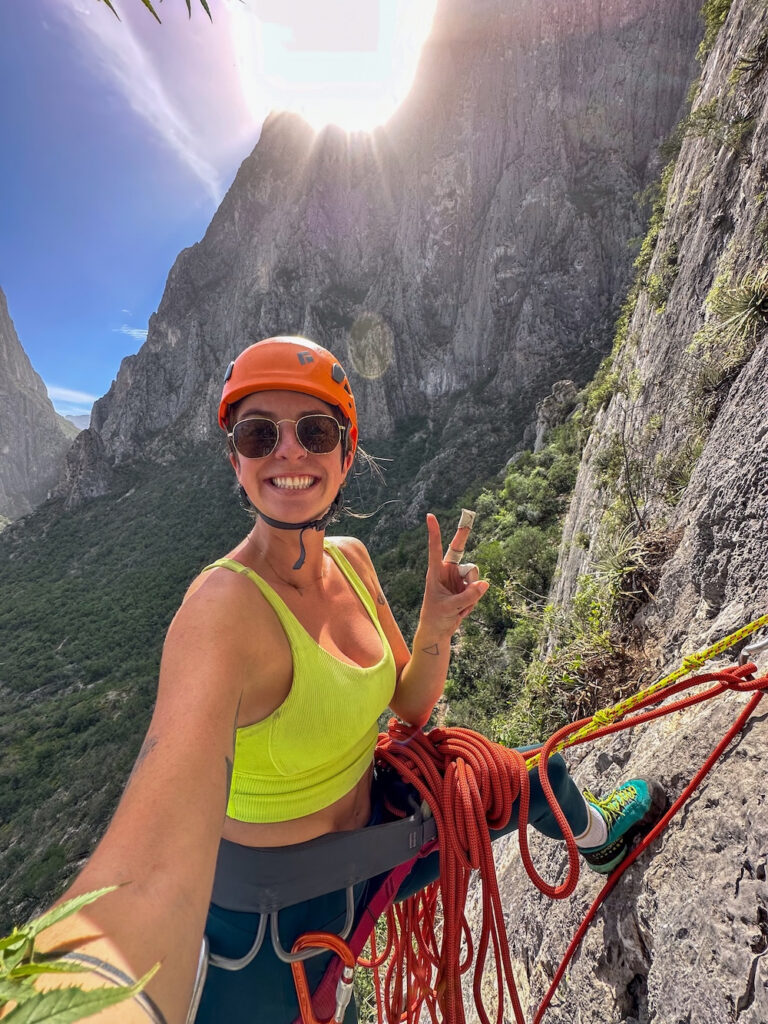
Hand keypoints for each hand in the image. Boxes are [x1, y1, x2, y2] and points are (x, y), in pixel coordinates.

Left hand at [420, 513, 488, 637]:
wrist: (438, 631)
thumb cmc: (436, 617)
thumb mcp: (450, 607)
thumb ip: (467, 596)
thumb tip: (485, 583)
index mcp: (435, 572)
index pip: (436, 549)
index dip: (434, 532)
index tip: (430, 516)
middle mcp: (447, 571)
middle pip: (462, 555)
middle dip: (465, 543)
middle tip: (469, 514)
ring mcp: (458, 579)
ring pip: (474, 575)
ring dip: (471, 592)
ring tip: (460, 606)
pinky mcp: (466, 587)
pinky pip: (478, 588)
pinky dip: (473, 601)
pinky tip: (463, 609)